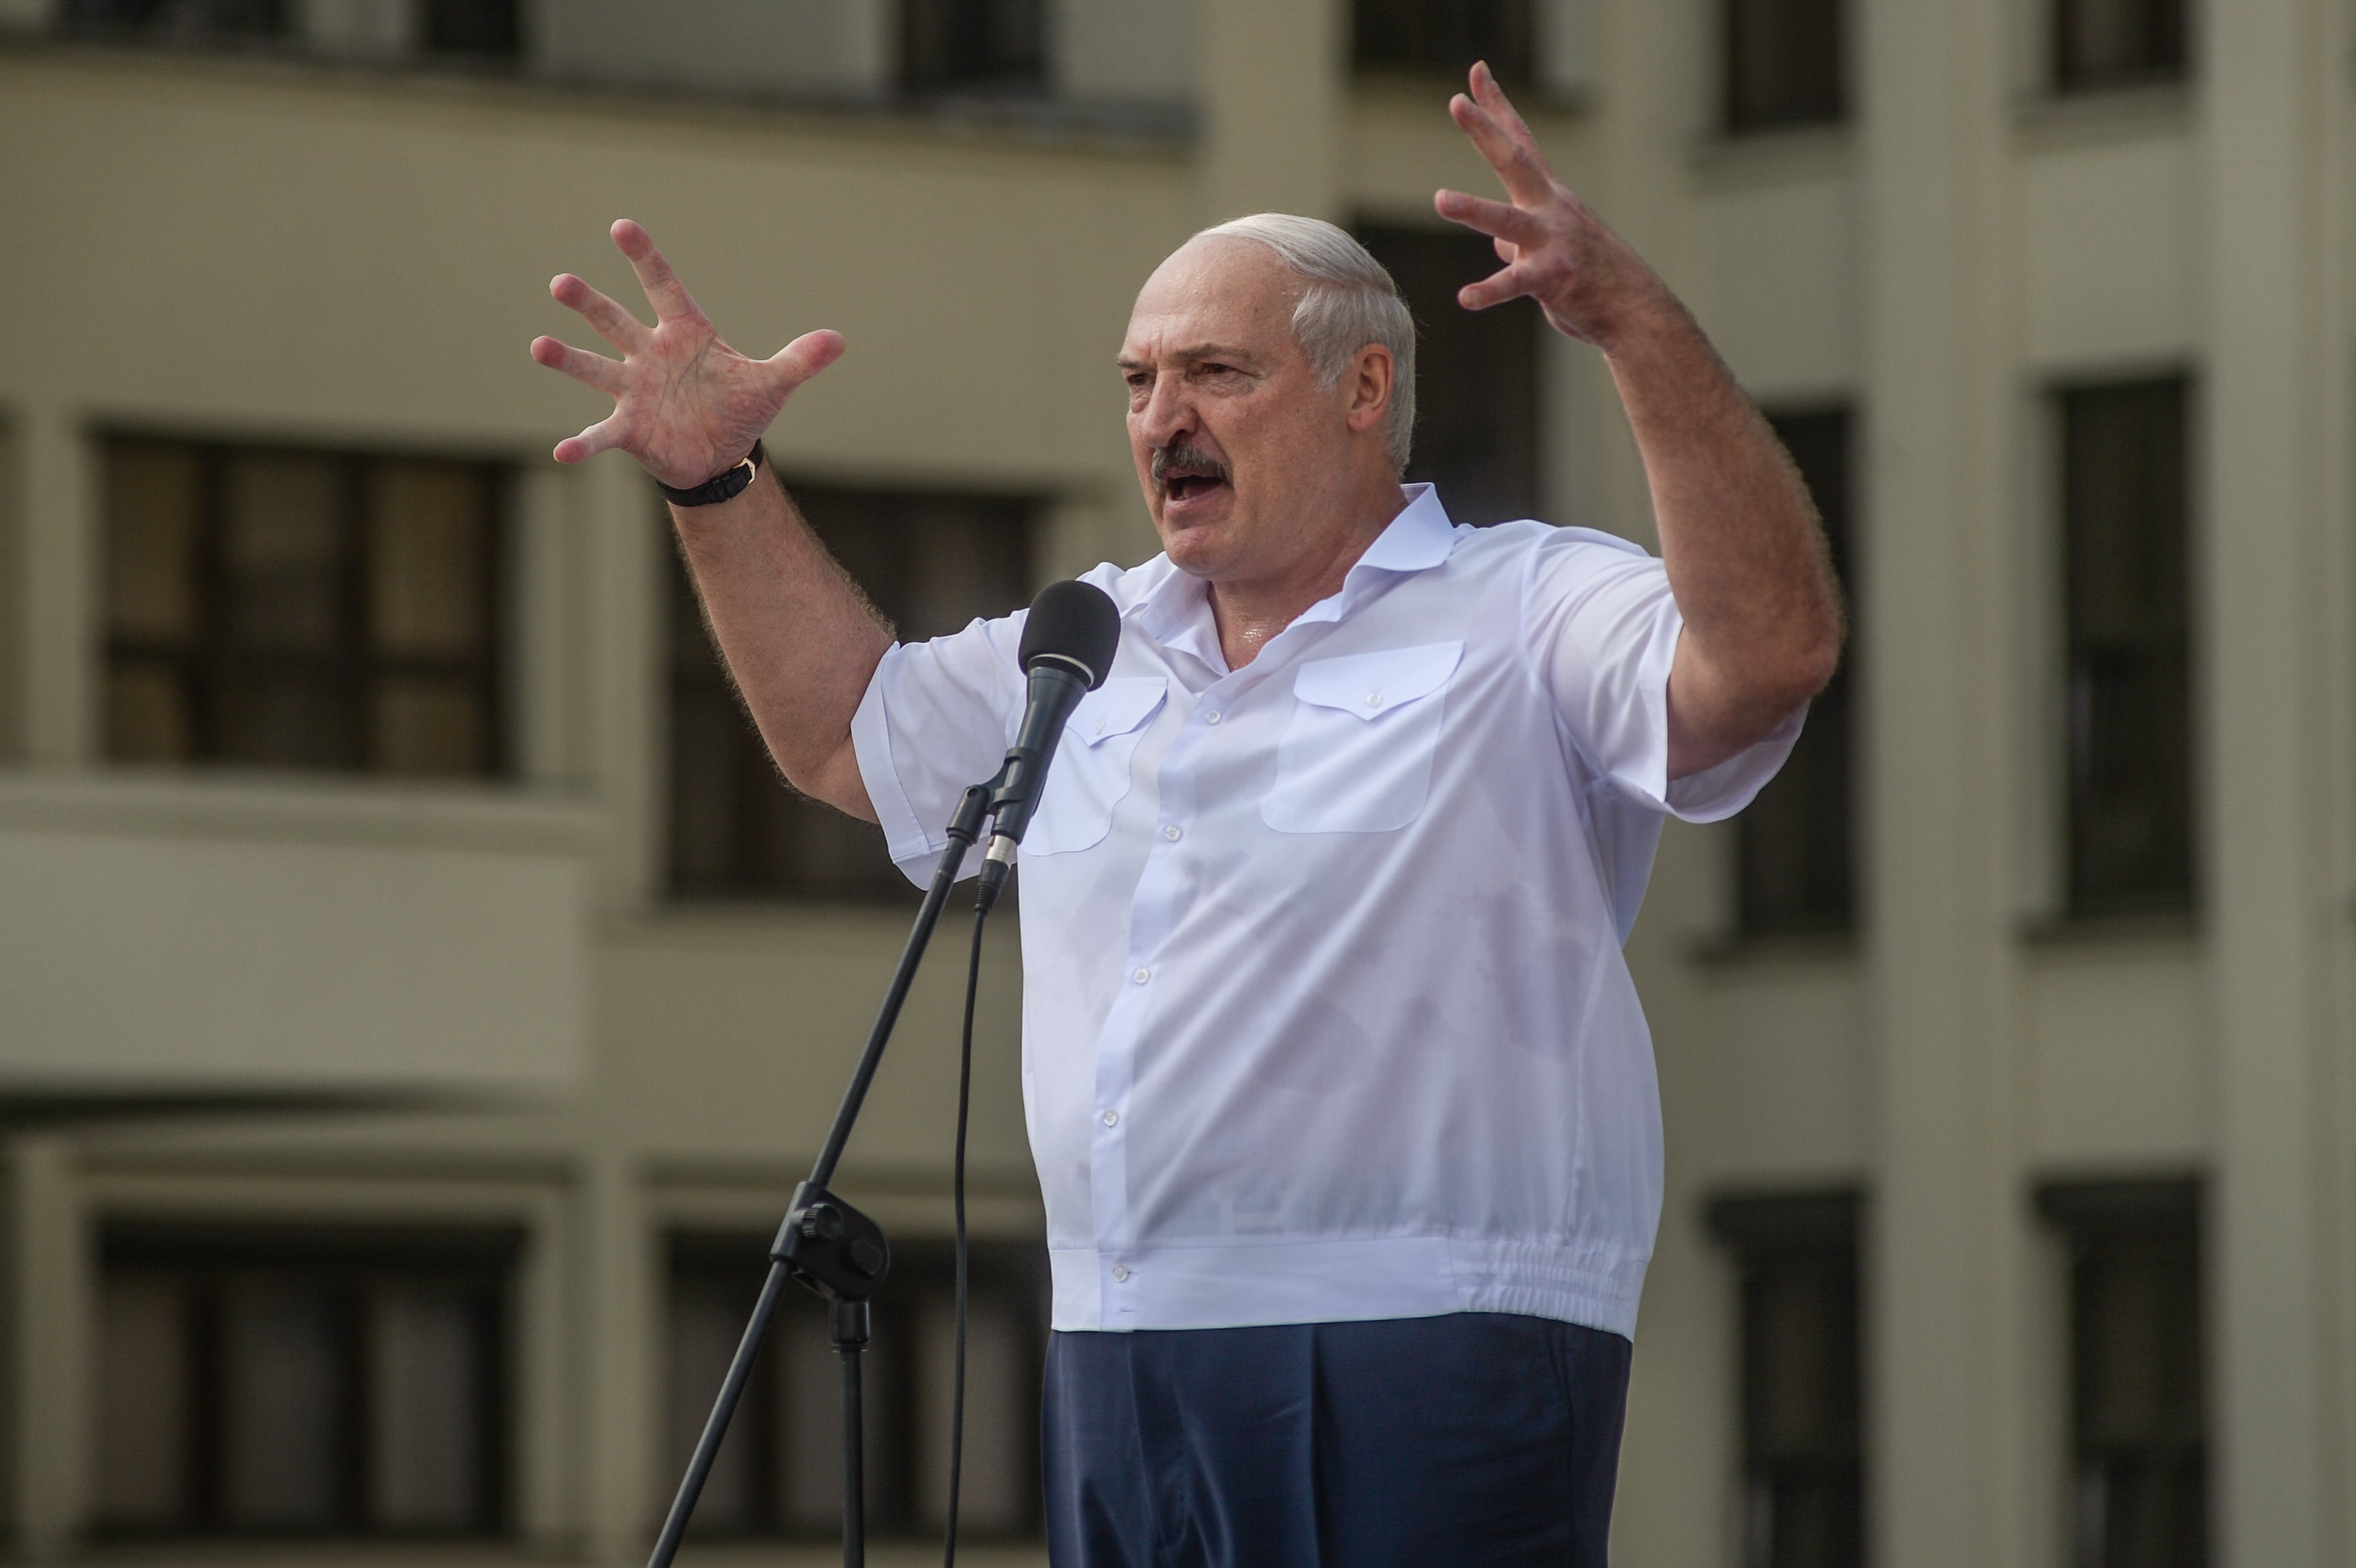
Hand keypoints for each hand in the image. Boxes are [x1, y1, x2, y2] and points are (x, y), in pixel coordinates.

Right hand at [530, 220, 844, 490]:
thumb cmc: (739, 407)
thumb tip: (840, 340)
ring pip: (595, 369)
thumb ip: (800, 360)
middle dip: (589, 303)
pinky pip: (601, 434)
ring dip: (568, 359)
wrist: (722, 453)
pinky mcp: (629, 429)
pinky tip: (563, 453)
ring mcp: (634, 390)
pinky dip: (583, 444)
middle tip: (562, 282)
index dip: (645, 258)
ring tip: (539, 346)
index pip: (662, 287)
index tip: (622, 227)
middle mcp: (650, 355)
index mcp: (685, 333)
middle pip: (615, 321)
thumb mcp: (773, 383)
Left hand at [1433, 62, 1676, 349]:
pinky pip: (1515, 284)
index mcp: (1550, 197)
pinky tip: (1465, 297)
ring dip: (1474, 210)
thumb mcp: (1554, 248)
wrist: (1635, 311)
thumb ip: (1521, 240)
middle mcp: (1551, 210)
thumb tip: (1499, 244)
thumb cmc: (1592, 278)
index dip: (1497, 106)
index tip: (1476, 71)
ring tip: (1441, 199)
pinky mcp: (1553, 279)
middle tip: (1456, 102)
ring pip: (1508, 222)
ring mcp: (1553, 243)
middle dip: (1485, 131)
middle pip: (1514, 161)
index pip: (1520, 141)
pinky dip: (1488, 291)